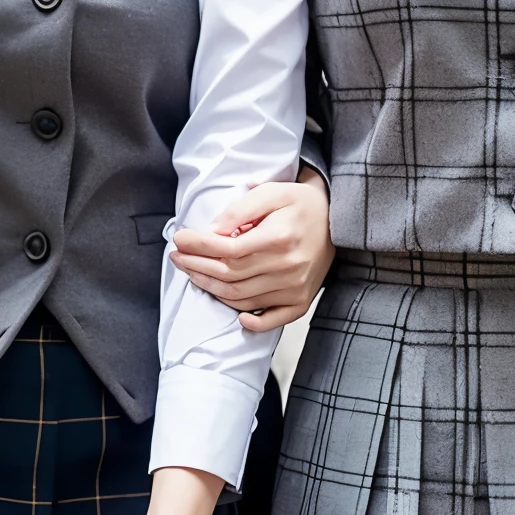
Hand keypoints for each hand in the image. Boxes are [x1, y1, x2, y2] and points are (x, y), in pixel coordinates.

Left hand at [170, 166, 333, 331]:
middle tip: (177, 257)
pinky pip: (273, 319)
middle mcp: (287, 266)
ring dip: (211, 289)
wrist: (337, 219)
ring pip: (242, 298)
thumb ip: (241, 209)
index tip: (179, 239)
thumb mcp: (272, 191)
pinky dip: (252, 322)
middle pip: (229, 275)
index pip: (226, 249)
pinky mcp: (301, 300)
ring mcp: (295, 287)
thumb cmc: (300, 203)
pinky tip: (237, 316)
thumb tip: (214, 230)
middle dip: (196, 267)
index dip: (198, 246)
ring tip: (192, 274)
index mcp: (279, 237)